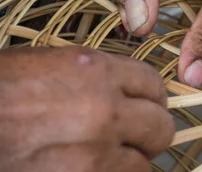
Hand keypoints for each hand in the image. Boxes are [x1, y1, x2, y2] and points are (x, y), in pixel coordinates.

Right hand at [0, 46, 173, 171]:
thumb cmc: (0, 89)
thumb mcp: (51, 65)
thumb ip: (98, 78)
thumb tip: (128, 94)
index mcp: (96, 72)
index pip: (154, 86)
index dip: (153, 99)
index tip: (148, 108)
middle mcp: (102, 111)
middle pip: (160, 127)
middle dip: (151, 133)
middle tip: (136, 138)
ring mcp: (91, 154)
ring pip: (144, 165)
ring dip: (130, 163)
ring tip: (108, 158)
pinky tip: (90, 168)